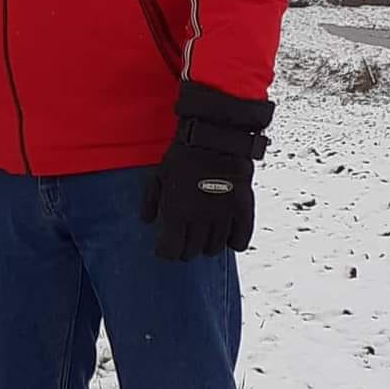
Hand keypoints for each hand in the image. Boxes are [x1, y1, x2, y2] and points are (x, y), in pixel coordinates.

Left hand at [142, 142, 256, 259]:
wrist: (215, 137)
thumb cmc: (183, 154)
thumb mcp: (158, 174)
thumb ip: (151, 200)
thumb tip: (147, 220)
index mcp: (176, 212)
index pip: (170, 250)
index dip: (166, 251)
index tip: (165, 247)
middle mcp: (199, 219)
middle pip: (191, 251)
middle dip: (184, 249)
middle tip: (183, 242)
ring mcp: (222, 216)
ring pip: (214, 248)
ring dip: (206, 246)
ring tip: (203, 237)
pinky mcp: (242, 209)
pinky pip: (240, 240)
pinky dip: (233, 242)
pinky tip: (227, 238)